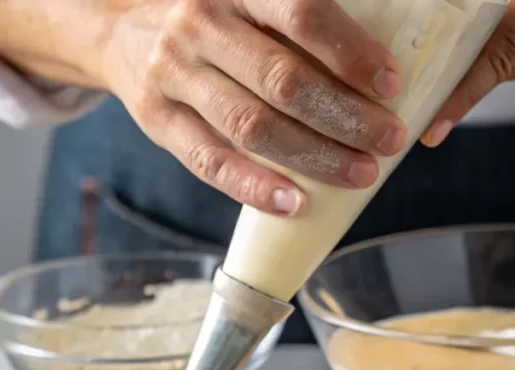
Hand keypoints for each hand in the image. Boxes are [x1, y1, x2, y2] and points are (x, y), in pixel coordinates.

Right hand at [93, 0, 412, 215]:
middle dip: (346, 116)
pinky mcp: (158, 120)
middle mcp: (202, 23)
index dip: (351, 51)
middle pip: (284, 79)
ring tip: (359, 173)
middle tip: (389, 139)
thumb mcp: (250, 2)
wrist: (123, 33)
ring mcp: (175, 73)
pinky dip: (256, 187)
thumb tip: (379, 79)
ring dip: (313, 156)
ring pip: (252, 126)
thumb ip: (300, 27)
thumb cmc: (216, 23)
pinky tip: (295, 203)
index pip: (302, 13)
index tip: (391, 84)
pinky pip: (211, 162)